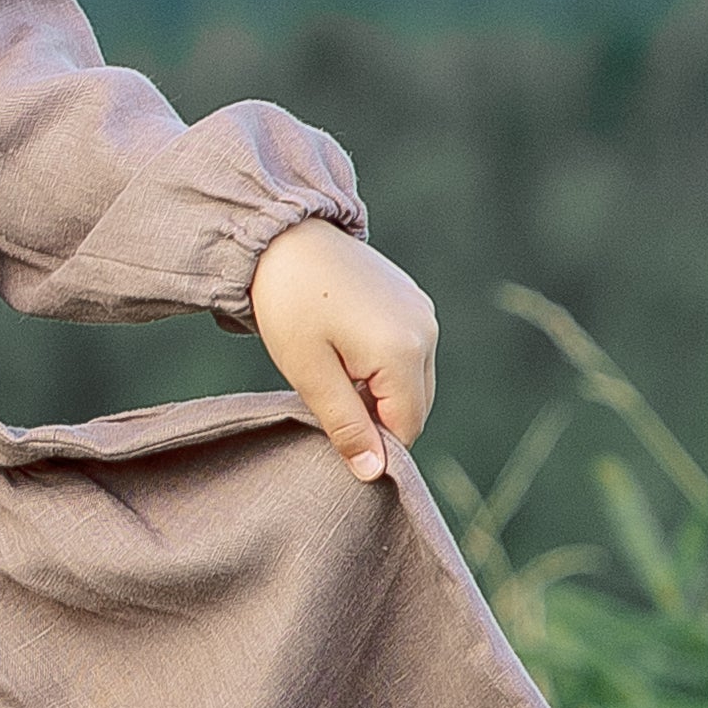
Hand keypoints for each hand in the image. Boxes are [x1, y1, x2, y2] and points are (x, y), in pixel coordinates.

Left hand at [245, 219, 437, 482]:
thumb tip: (373, 472)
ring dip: (380, 392)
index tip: (335, 435)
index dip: (374, 444)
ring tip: (334, 373)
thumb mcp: (309, 373)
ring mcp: (423, 312)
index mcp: (404, 351)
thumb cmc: (288, 304)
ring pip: (413, 380)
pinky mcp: (413, 299)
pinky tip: (344, 350)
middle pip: (415, 406)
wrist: (281, 235)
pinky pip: (410, 351)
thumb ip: (345, 425)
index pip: (406, 428)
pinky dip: (384, 365)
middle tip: (329, 403)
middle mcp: (425, 331)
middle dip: (378, 418)